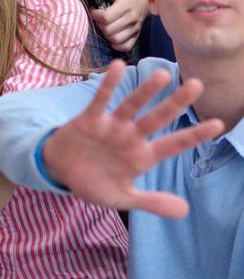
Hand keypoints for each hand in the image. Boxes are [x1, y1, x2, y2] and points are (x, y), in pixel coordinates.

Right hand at [43, 60, 223, 216]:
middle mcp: (130, 137)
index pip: (173, 145)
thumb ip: (152, 202)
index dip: (194, 135)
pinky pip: (101, 101)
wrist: (60, 172)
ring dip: (146, 91)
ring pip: (132, 106)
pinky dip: (108, 85)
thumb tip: (186, 211)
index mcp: (141, 156)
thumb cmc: (94, 182)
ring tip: (162, 75)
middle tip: (197, 85)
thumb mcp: (122, 199)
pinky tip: (117, 67)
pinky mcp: (90, 119)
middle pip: (157, 118)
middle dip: (176, 103)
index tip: (218, 125)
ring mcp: (111, 126)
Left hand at [91, 0, 149, 51]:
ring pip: (116, 40)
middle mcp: (131, 19)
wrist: (143, 0)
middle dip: (99, 25)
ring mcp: (135, 29)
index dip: (96, 15)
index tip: (94, 10)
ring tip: (104, 27)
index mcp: (125, 6)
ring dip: (106, 35)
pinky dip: (116, 45)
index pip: (106, 17)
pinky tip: (111, 36)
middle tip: (98, 19)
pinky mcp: (136, 36)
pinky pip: (125, 47)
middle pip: (109, 30)